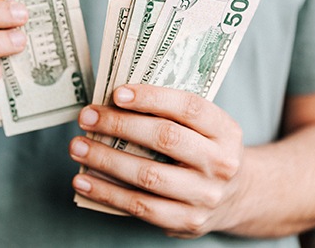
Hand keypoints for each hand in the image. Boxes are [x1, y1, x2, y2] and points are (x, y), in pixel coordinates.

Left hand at [70, 84, 243, 237]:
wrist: (236, 196)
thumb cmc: (204, 150)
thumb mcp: (204, 128)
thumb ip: (171, 113)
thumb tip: (114, 102)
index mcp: (225, 130)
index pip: (188, 107)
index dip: (151, 97)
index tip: (117, 93)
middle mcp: (220, 163)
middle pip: (165, 138)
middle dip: (119, 125)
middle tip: (87, 117)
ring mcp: (205, 196)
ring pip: (148, 175)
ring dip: (105, 159)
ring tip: (77, 146)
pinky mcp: (187, 221)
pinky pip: (140, 207)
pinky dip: (106, 192)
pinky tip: (83, 180)